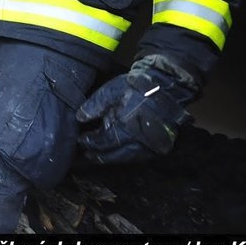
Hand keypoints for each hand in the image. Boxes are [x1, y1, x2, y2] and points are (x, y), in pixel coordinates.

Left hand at [76, 66, 192, 163]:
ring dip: (112, 157)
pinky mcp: (160, 145)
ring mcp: (151, 145)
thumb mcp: (112, 91)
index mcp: (127, 127)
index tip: (80, 140)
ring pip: (127, 157)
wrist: (166, 87)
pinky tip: (117, 152)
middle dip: (100, 155)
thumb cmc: (137, 88)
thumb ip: (95, 105)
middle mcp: (140, 141)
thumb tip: (79, 118)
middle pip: (116, 154)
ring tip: (99, 155)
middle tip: (88, 154)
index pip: (104, 142)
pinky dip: (126, 155)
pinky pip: (139, 156)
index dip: (91, 143)